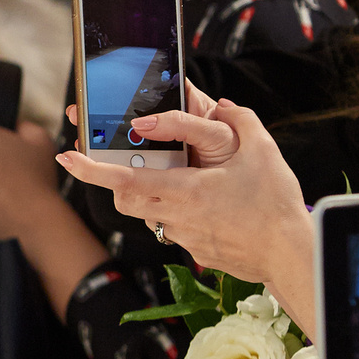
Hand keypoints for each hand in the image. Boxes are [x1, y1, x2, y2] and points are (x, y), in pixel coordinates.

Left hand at [55, 85, 313, 328]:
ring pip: (150, 215)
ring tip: (179, 181)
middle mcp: (177, 218)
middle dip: (117, 181)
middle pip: (126, 199)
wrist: (291, 255)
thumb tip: (222, 103)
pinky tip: (208, 206)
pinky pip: (175, 230)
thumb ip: (239, 120)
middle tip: (121, 163)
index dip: (90, 169)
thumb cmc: (277, 204)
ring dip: (152, 197)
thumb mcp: (263, 151)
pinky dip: (180, 214)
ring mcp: (185, 238)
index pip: (124, 180)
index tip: (67, 156)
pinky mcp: (196, 252)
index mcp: (185, 191)